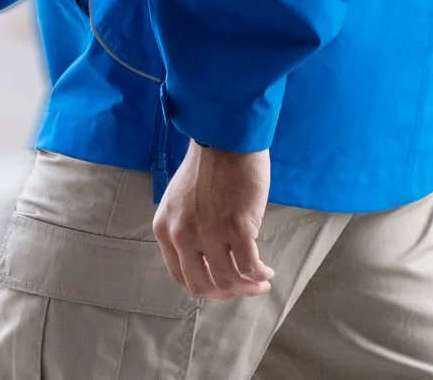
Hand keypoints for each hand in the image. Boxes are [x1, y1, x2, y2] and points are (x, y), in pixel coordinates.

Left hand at [153, 141, 274, 300]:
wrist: (224, 139)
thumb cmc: (208, 165)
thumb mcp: (181, 201)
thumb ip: (188, 229)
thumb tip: (210, 257)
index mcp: (165, 228)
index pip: (180, 275)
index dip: (203, 286)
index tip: (220, 285)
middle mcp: (182, 235)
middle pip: (202, 285)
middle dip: (225, 293)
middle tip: (242, 289)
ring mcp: (209, 233)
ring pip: (228, 279)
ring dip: (248, 287)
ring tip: (262, 281)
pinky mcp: (237, 228)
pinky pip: (250, 266)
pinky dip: (260, 274)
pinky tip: (267, 271)